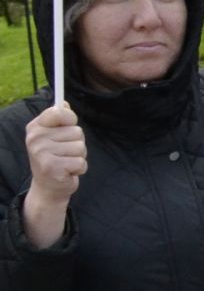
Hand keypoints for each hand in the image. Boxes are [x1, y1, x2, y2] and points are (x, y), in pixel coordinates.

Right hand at [23, 104, 85, 248]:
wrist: (48, 187)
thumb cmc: (55, 157)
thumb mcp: (54, 136)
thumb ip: (59, 119)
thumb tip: (64, 103)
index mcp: (35, 127)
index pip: (59, 112)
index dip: (70, 119)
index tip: (67, 126)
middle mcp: (36, 138)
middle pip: (77, 131)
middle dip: (77, 143)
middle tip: (64, 153)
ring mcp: (42, 153)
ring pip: (81, 147)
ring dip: (79, 156)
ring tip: (66, 162)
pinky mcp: (52, 167)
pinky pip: (81, 162)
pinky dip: (79, 168)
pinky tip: (68, 172)